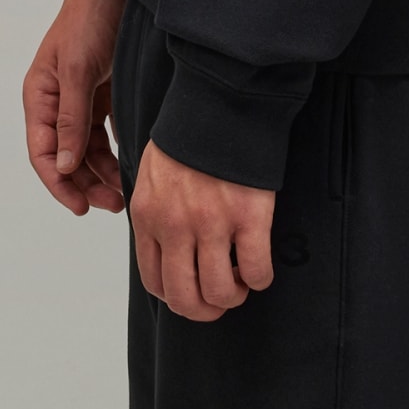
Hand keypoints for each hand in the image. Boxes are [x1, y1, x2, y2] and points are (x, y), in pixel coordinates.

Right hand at [24, 0, 127, 214]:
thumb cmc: (87, 21)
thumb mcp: (77, 70)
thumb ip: (72, 118)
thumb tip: (65, 166)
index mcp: (40, 97)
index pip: (44, 153)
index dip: (59, 184)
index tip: (80, 208)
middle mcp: (56, 102)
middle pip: (66, 156)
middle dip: (86, 184)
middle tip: (113, 205)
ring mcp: (80, 99)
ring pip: (86, 149)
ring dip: (102, 172)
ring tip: (123, 193)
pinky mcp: (102, 94)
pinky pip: (103, 133)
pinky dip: (113, 151)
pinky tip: (128, 165)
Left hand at [130, 137, 276, 321]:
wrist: (222, 99)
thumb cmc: (190, 133)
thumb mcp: (153, 173)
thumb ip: (155, 212)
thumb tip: (165, 248)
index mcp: (149, 215)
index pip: (155, 281)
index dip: (178, 297)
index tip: (194, 291)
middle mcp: (176, 225)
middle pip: (184, 298)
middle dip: (204, 309)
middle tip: (221, 298)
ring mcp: (213, 222)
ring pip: (220, 292)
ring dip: (233, 295)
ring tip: (241, 280)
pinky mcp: (249, 216)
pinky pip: (256, 271)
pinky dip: (260, 279)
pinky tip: (260, 267)